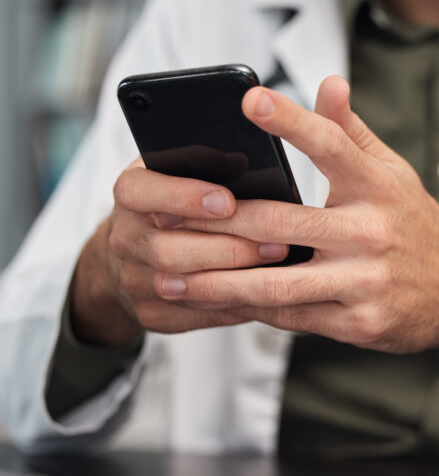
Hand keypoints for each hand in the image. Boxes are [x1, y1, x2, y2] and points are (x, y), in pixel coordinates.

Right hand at [71, 159, 288, 345]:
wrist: (135, 254)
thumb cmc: (172, 204)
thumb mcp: (177, 172)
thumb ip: (201, 166)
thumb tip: (245, 162)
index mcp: (130, 196)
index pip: (142, 191)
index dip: (184, 197)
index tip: (227, 201)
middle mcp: (124, 239)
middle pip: (168, 249)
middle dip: (227, 249)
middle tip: (275, 245)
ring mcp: (133, 281)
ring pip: (182, 287)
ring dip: (234, 280)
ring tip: (277, 271)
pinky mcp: (151, 313)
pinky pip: (195, 313)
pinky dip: (231, 305)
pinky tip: (263, 296)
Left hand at [156, 76, 438, 352]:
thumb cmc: (415, 225)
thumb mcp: (393, 175)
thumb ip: (353, 134)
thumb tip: (327, 83)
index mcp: (378, 187)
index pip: (331, 145)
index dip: (290, 120)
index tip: (249, 99)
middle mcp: (371, 233)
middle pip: (279, 222)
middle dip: (216, 221)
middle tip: (163, 216)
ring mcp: (365, 282)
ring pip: (276, 284)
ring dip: (216, 281)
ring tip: (169, 277)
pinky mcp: (360, 323)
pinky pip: (293, 317)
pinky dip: (252, 309)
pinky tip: (218, 301)